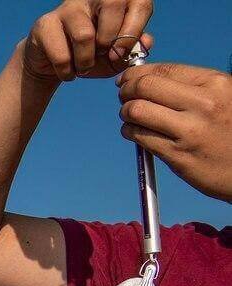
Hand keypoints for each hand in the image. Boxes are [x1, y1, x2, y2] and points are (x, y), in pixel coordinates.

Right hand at [23, 0, 152, 82]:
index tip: (121, 53)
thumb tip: (146, 41)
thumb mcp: (117, 56)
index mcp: (117, 1)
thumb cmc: (91, 56)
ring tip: (83, 67)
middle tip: (103, 55)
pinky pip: (61, 55)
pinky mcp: (45, 24)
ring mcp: (68, 8)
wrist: (53, 65)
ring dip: (86, 62)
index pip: (139, 2)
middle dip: (110, 40)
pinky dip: (67, 72)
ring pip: (85, 35)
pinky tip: (67, 71)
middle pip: (112, 4)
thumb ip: (134, 49)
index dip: (134, 31)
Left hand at [118, 63, 231, 201]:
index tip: (126, 78)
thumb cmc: (230, 129)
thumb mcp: (223, 96)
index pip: (164, 70)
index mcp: (215, 84)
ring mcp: (190, 131)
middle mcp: (204, 104)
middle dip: (126, 90)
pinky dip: (129, 131)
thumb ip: (191, 87)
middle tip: (124, 96)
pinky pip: (139, 136)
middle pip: (145, 87)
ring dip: (125, 112)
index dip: (137, 73)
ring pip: (136, 111)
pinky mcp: (178, 155)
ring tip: (130, 116)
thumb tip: (148, 78)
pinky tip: (135, 132)